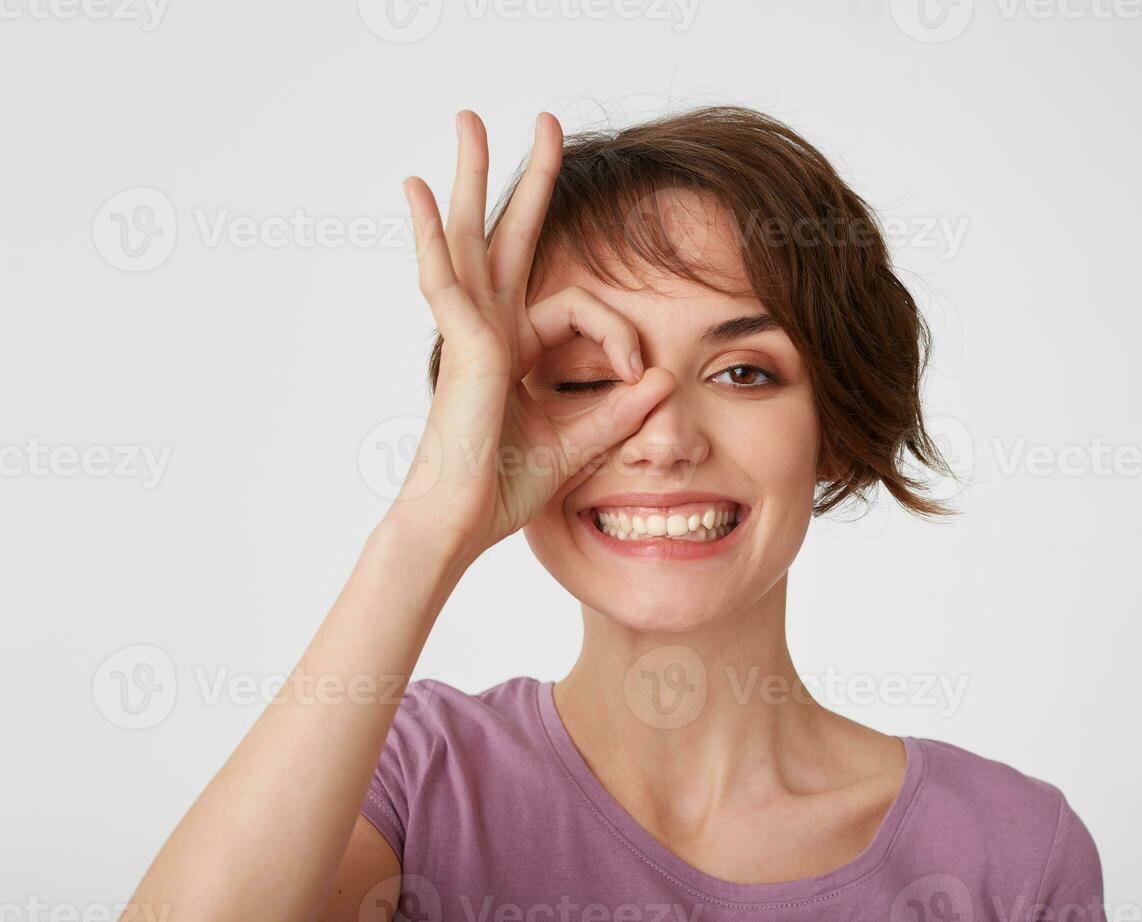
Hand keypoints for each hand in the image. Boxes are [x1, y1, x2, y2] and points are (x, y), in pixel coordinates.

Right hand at [385, 110, 673, 561]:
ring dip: (472, 175)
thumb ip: (621, 409)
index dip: (620, 333)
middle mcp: (491, 328)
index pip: (578, 307)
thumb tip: (665, 380)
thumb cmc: (505, 487)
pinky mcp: (464, 342)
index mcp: (517, 349)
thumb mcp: (583, 440)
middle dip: (528, 178)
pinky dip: (429, 234)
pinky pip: (447, 277)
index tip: (640, 374)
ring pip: (471, 235)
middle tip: (544, 120)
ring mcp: (471, 330)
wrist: (464, 521)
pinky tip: (416, 190)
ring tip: (468, 119)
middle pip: (507, 236)